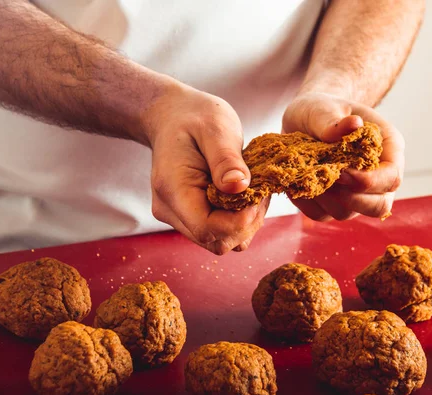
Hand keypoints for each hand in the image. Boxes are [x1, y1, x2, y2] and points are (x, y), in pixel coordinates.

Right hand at [145, 83, 268, 254]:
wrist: (173, 117)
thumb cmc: (194, 117)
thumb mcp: (215, 127)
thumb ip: (226, 158)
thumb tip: (239, 186)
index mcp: (173, 189)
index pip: (207, 228)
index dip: (240, 221)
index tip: (258, 194)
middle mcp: (171, 210)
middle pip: (216, 241)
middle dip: (246, 222)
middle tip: (260, 190)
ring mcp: (179, 217)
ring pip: (221, 241)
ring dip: (246, 223)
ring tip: (253, 189)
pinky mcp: (191, 217)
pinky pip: (221, 232)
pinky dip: (239, 220)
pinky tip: (245, 195)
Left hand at [282, 92, 404, 220]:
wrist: (302, 119)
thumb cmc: (320, 108)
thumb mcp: (322, 107)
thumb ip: (334, 120)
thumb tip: (354, 124)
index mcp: (388, 148)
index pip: (392, 177)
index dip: (370, 182)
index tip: (342, 172)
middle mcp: (377, 175)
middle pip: (379, 206)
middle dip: (352, 199)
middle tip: (327, 180)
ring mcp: (356, 193)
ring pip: (348, 213)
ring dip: (324, 199)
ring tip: (307, 173)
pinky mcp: (332, 202)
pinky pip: (321, 214)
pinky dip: (306, 202)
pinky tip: (296, 181)